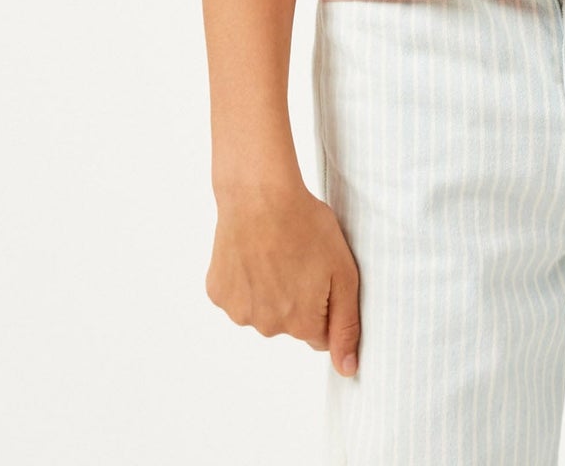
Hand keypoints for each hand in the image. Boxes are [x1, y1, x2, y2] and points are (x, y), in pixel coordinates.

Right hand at [206, 179, 361, 376]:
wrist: (259, 195)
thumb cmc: (306, 226)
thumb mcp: (343, 272)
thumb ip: (346, 325)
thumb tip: (347, 370)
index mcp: (301, 324)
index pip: (320, 333)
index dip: (324, 301)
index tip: (320, 274)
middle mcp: (267, 327)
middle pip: (289, 322)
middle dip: (297, 297)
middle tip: (298, 257)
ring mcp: (239, 311)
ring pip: (262, 309)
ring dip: (269, 289)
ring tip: (275, 251)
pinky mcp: (218, 292)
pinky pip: (238, 295)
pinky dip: (245, 279)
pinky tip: (252, 252)